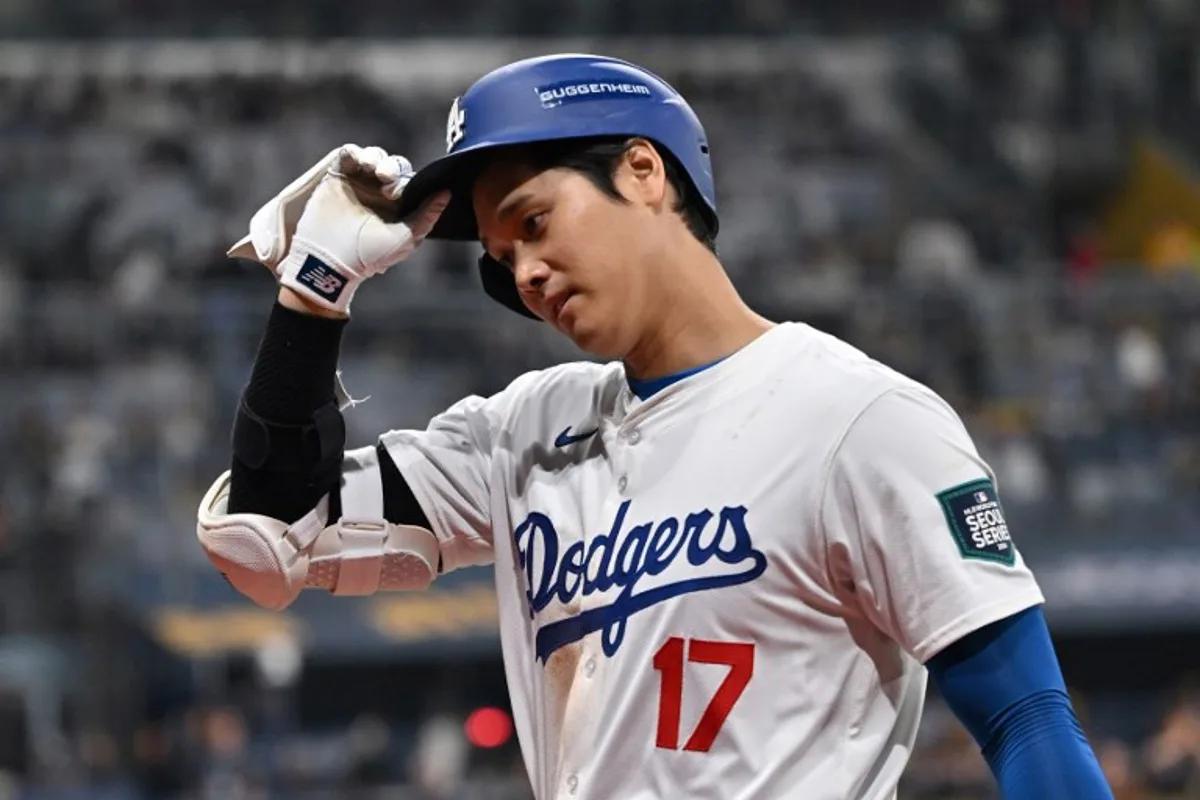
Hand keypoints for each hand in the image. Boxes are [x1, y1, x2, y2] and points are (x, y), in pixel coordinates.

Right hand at [229, 144, 448, 313]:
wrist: (330, 260)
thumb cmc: (369, 256)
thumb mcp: (405, 238)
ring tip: (372, 170)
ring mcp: (357, 182)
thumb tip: (447, 193)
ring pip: (373, 156)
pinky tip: (359, 162)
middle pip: (394, 165)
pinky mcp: (337, 176)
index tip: (396, 195)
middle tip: (385, 180)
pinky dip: (355, 152)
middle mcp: (378, 192)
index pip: (409, 182)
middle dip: (393, 168)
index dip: (406, 182)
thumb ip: (427, 216)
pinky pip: (348, 154)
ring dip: (376, 157)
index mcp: (397, 206)